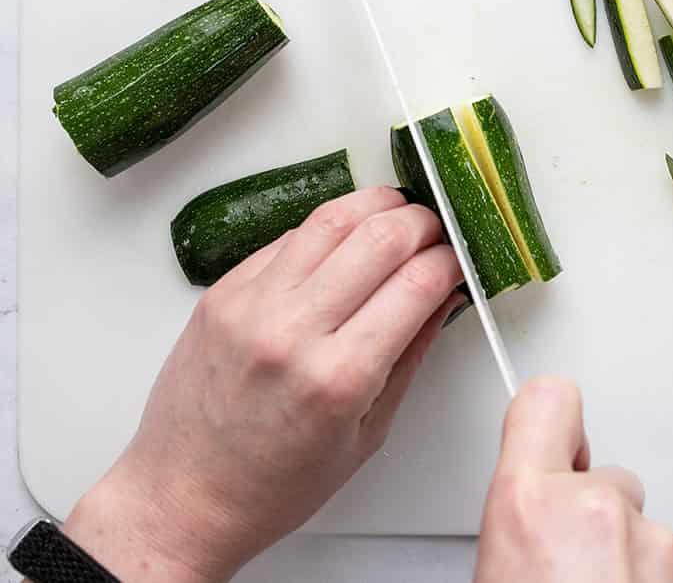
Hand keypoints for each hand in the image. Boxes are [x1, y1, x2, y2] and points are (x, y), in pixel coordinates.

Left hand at [62, 187, 463, 582]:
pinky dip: (327, 228)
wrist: (183, 496)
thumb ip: (410, 356)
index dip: (451, 261)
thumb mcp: (367, 434)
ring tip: (397, 213)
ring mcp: (252, 306)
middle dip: (423, 223)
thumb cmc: (276, 484)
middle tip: (436, 232)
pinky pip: (288, 238)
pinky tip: (345, 239)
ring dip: (376, 206)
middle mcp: (293, 332)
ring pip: (331, 219)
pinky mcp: (222, 292)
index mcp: (339, 378)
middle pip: (380, 238)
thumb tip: (445, 297)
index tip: (460, 261)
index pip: (417, 283)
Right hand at [475, 378, 672, 582]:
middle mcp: (599, 510)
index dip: (553, 425)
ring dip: (631, 561)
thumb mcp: (493, 571)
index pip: (547, 402)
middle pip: (606, 479)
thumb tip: (530, 529)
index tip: (559, 444)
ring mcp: (658, 542)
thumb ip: (521, 523)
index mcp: (530, 506)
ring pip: (645, 528)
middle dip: (595, 520)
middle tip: (570, 576)